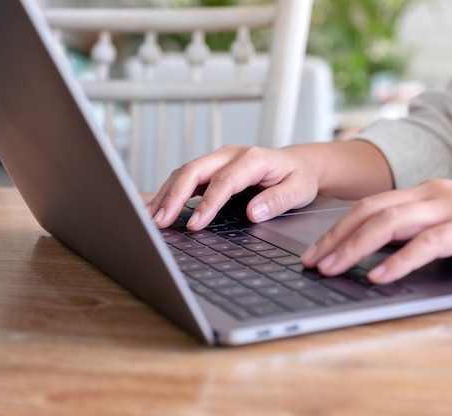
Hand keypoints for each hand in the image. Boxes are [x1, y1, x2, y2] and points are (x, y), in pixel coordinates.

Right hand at [147, 145, 319, 229]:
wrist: (297, 164)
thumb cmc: (298, 178)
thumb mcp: (299, 189)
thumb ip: (278, 200)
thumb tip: (254, 213)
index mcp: (253, 158)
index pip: (224, 181)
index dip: (207, 203)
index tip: (195, 225)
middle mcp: (230, 154)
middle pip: (194, 170)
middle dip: (174, 196)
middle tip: (160, 221)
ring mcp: (218, 160)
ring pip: (184, 172)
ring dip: (166, 195)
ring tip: (151, 219)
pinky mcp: (210, 169)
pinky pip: (185, 178)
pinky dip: (169, 193)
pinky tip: (157, 209)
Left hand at [301, 179, 451, 283]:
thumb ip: (420, 231)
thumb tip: (380, 254)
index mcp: (425, 193)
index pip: (368, 206)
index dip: (337, 228)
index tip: (314, 250)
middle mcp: (433, 194)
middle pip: (369, 212)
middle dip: (334, 238)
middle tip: (310, 262)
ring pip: (389, 223)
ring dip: (354, 248)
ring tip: (330, 269)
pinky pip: (428, 243)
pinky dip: (399, 260)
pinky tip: (379, 277)